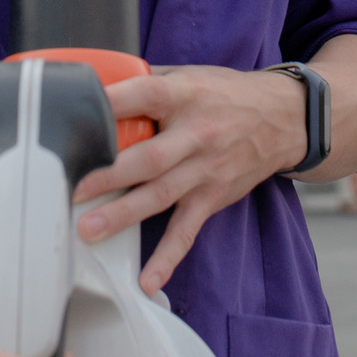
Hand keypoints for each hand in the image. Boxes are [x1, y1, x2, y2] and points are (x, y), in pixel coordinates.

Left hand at [73, 65, 307, 293]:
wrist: (281, 120)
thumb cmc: (225, 95)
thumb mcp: (189, 76)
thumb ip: (147, 81)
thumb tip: (96, 84)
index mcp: (184, 95)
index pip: (145, 94)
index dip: (113, 103)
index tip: (78, 112)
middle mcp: (196, 135)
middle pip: (149, 157)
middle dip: (109, 174)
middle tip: (74, 187)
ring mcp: (205, 170)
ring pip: (160, 195)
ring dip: (123, 215)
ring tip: (89, 229)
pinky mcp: (212, 198)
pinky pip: (187, 232)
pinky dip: (167, 257)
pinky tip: (147, 280)